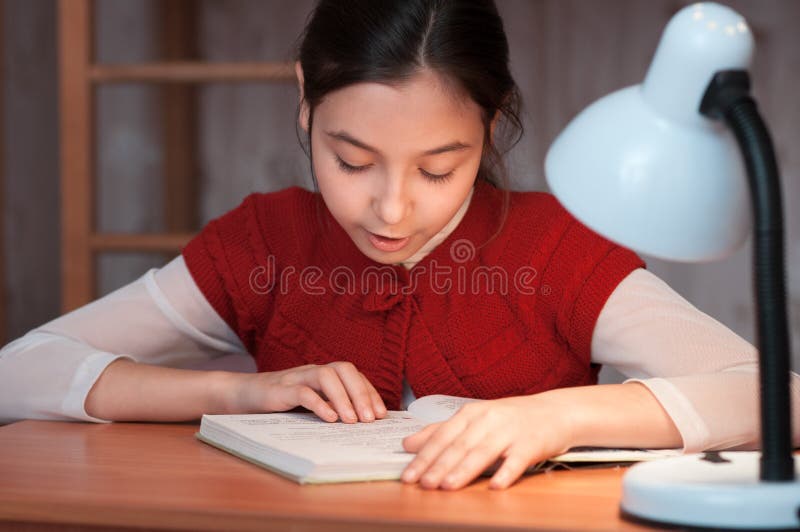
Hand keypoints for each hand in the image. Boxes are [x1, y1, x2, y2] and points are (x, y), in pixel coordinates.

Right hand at [230, 362, 386, 422]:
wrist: (244, 395)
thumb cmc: (282, 403)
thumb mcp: (311, 403)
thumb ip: (332, 407)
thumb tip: (362, 423)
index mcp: (323, 374)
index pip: (354, 375)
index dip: (370, 392)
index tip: (381, 414)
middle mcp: (312, 371)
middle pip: (344, 370)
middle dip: (361, 393)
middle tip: (370, 419)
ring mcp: (296, 378)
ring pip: (325, 376)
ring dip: (343, 398)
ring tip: (351, 420)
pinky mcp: (280, 389)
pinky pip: (302, 391)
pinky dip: (318, 403)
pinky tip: (329, 419)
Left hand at [400, 394, 574, 489]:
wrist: (554, 412)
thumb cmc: (510, 418)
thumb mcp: (474, 419)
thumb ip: (441, 431)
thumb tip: (408, 444)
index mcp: (471, 413)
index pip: (442, 436)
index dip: (424, 456)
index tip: (409, 473)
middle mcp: (488, 419)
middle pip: (459, 445)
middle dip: (439, 466)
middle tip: (423, 483)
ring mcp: (510, 431)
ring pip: (483, 452)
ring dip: (464, 470)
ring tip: (447, 486)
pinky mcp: (531, 444)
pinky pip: (517, 460)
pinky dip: (506, 472)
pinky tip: (494, 485)